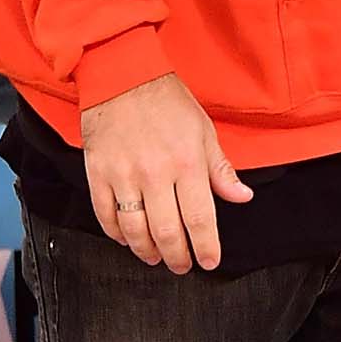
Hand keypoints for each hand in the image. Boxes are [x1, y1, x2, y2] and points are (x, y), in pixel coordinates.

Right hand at [80, 73, 253, 270]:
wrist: (121, 75)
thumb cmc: (166, 101)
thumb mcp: (203, 130)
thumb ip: (221, 169)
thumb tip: (242, 196)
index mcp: (187, 162)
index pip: (200, 219)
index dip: (206, 247)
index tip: (210, 261)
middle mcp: (155, 173)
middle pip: (167, 233)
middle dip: (178, 258)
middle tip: (182, 266)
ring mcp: (123, 175)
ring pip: (135, 231)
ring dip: (147, 252)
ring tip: (156, 257)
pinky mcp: (98, 173)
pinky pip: (106, 216)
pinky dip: (118, 235)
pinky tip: (128, 239)